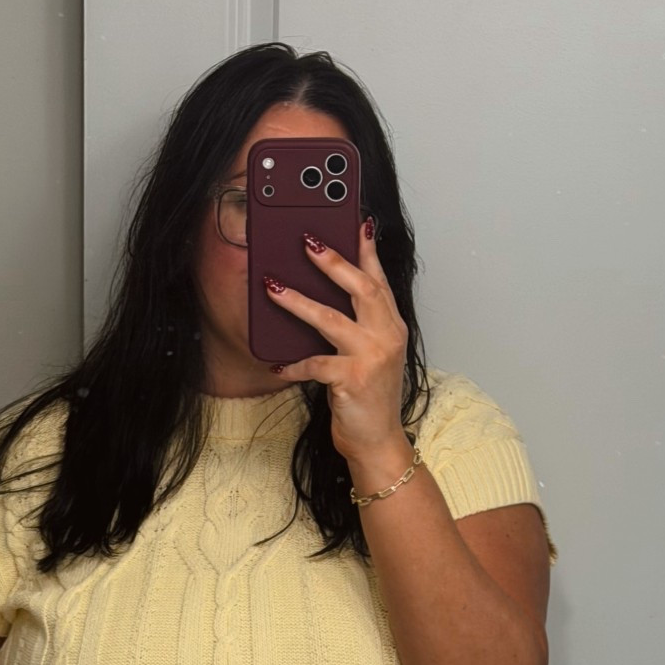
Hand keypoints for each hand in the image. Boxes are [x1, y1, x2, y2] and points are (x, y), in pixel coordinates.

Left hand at [263, 218, 408, 461]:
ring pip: (331, 319)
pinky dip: (294, 363)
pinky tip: (277, 363)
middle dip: (332, 261)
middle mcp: (387, 336)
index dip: (367, 249)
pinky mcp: (352, 380)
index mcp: (392, 326)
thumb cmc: (368, 399)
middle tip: (307, 241)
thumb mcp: (370, 356)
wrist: (378, 442)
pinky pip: (315, 364)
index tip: (356, 222)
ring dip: (298, 301)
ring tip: (272, 287)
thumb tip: (324, 297)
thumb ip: (358, 325)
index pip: (379, 279)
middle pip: (360, 288)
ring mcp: (372, 357)